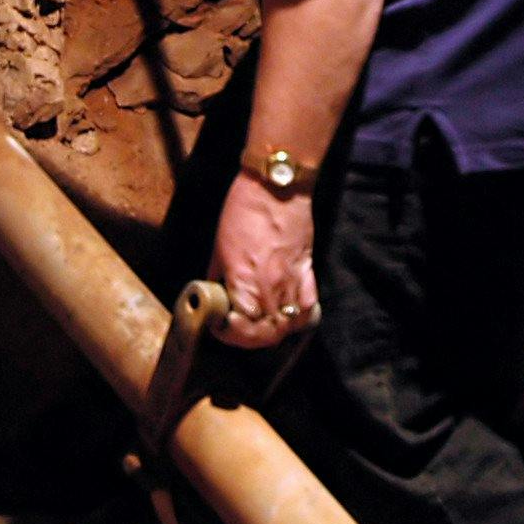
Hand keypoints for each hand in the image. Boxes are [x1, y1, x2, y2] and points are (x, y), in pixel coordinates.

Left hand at [209, 171, 318, 347]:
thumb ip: (219, 275)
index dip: (230, 334)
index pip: (241, 328)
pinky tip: (288, 312)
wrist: (276, 185)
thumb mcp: (218, 245)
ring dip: (275, 330)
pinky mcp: (308, 270)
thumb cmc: (243, 209)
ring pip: (289, 324)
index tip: (221, 326)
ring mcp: (292, 281)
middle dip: (251, 338)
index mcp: (244, 281)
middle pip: (268, 333)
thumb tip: (215, 292)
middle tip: (239, 329)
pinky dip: (299, 316)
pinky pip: (308, 306)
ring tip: (262, 323)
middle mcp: (270, 287)